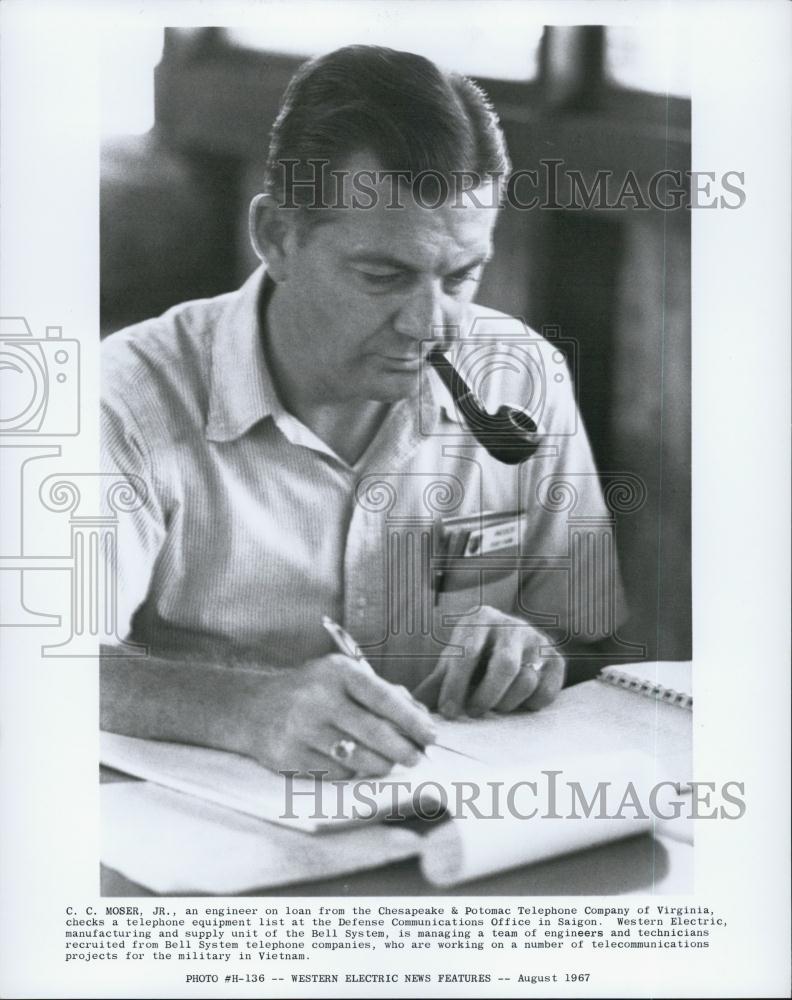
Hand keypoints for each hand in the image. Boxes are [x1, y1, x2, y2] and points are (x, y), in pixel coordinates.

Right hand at [238, 653, 436, 778]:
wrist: (255, 708)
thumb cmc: (312, 691)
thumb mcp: (343, 678)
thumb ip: (384, 692)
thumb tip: (421, 717)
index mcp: (337, 672)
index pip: (384, 698)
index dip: (412, 720)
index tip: (431, 736)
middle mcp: (318, 698)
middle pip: (375, 732)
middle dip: (404, 749)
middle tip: (416, 757)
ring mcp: (302, 729)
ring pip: (358, 758)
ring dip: (381, 764)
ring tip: (386, 762)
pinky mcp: (291, 756)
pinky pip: (336, 773)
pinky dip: (351, 772)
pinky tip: (351, 763)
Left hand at [412, 606, 564, 717]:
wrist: (507, 647)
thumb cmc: (472, 658)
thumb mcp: (451, 664)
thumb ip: (434, 684)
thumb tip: (411, 708)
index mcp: (480, 618)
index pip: (468, 652)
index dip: (456, 685)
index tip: (448, 711)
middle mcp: (511, 624)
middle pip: (504, 665)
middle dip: (486, 696)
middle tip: (473, 713)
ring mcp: (537, 639)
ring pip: (527, 679)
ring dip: (507, 702)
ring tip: (494, 707)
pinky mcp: (557, 658)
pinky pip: (548, 689)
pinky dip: (532, 704)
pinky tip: (518, 704)